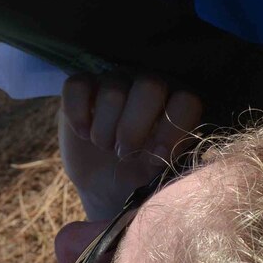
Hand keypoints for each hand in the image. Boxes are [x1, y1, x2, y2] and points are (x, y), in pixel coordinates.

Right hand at [60, 73, 203, 220]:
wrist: (106, 182)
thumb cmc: (141, 172)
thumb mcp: (163, 171)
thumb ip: (171, 157)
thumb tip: (162, 151)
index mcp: (177, 102)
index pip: (186, 101)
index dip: (172, 130)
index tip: (157, 156)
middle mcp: (148, 84)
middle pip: (150, 86)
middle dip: (134, 128)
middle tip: (125, 153)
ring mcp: (115, 80)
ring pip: (112, 92)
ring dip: (105, 130)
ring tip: (104, 146)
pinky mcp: (82, 85)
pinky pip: (76, 86)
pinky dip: (78, 115)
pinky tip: (83, 133)